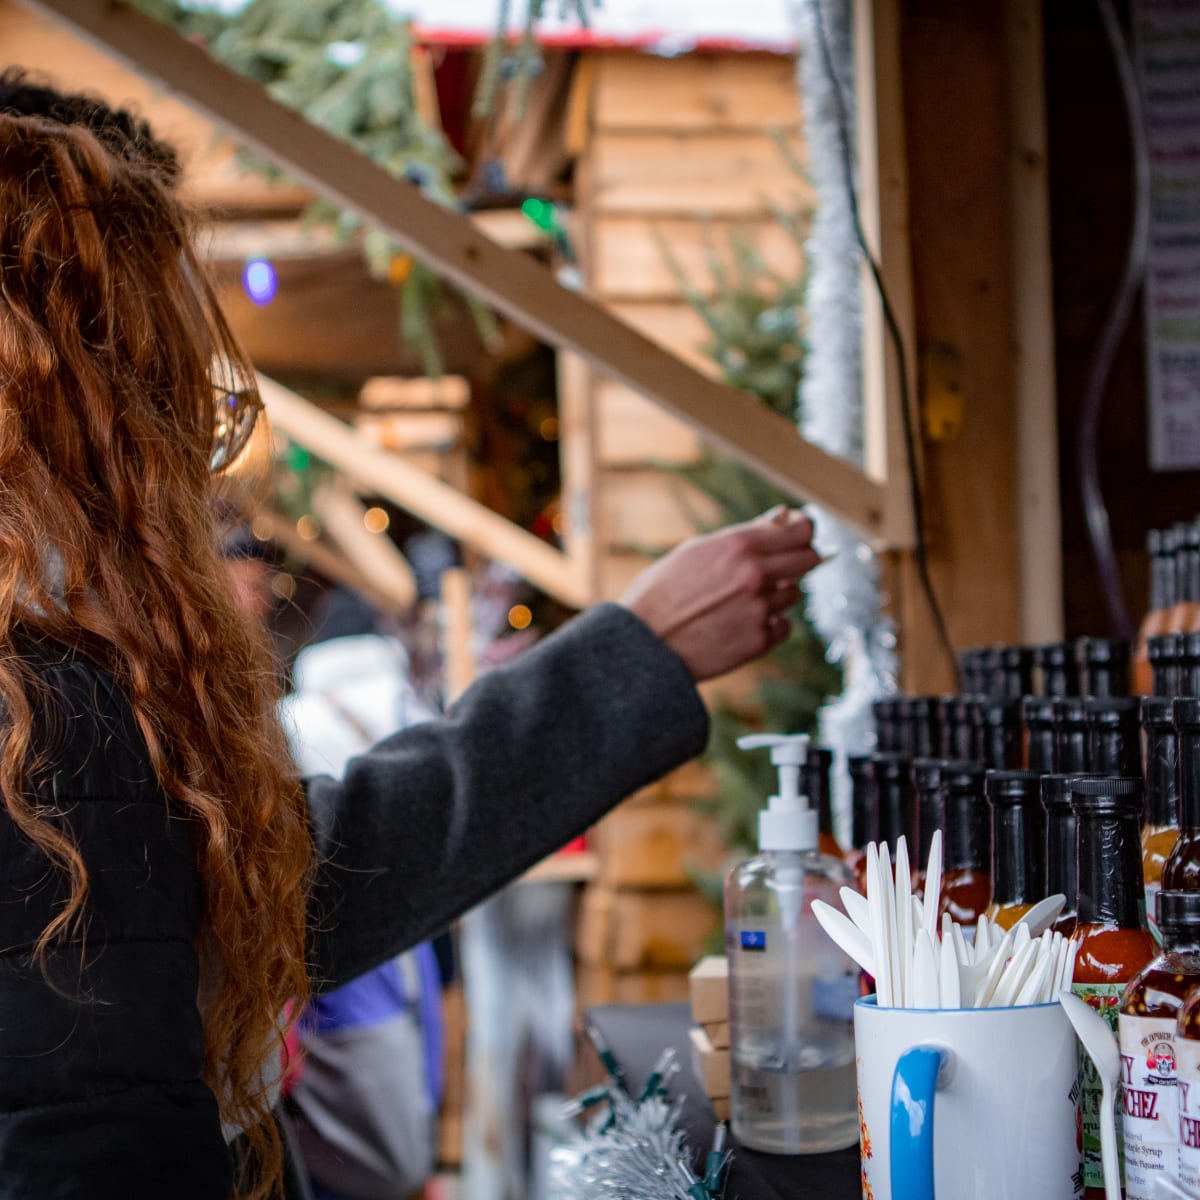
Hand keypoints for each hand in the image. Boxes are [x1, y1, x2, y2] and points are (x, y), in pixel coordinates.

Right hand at [619, 506, 820, 681]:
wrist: (643, 643)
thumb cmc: (662, 591)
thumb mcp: (696, 550)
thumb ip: (743, 534)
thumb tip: (780, 519)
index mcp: (739, 545)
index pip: (802, 530)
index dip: (803, 530)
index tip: (797, 534)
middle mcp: (755, 574)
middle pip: (810, 559)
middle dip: (799, 559)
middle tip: (781, 565)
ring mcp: (760, 609)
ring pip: (794, 594)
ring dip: (778, 594)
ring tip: (744, 600)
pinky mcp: (758, 640)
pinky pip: (782, 626)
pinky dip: (769, 624)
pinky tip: (741, 623)